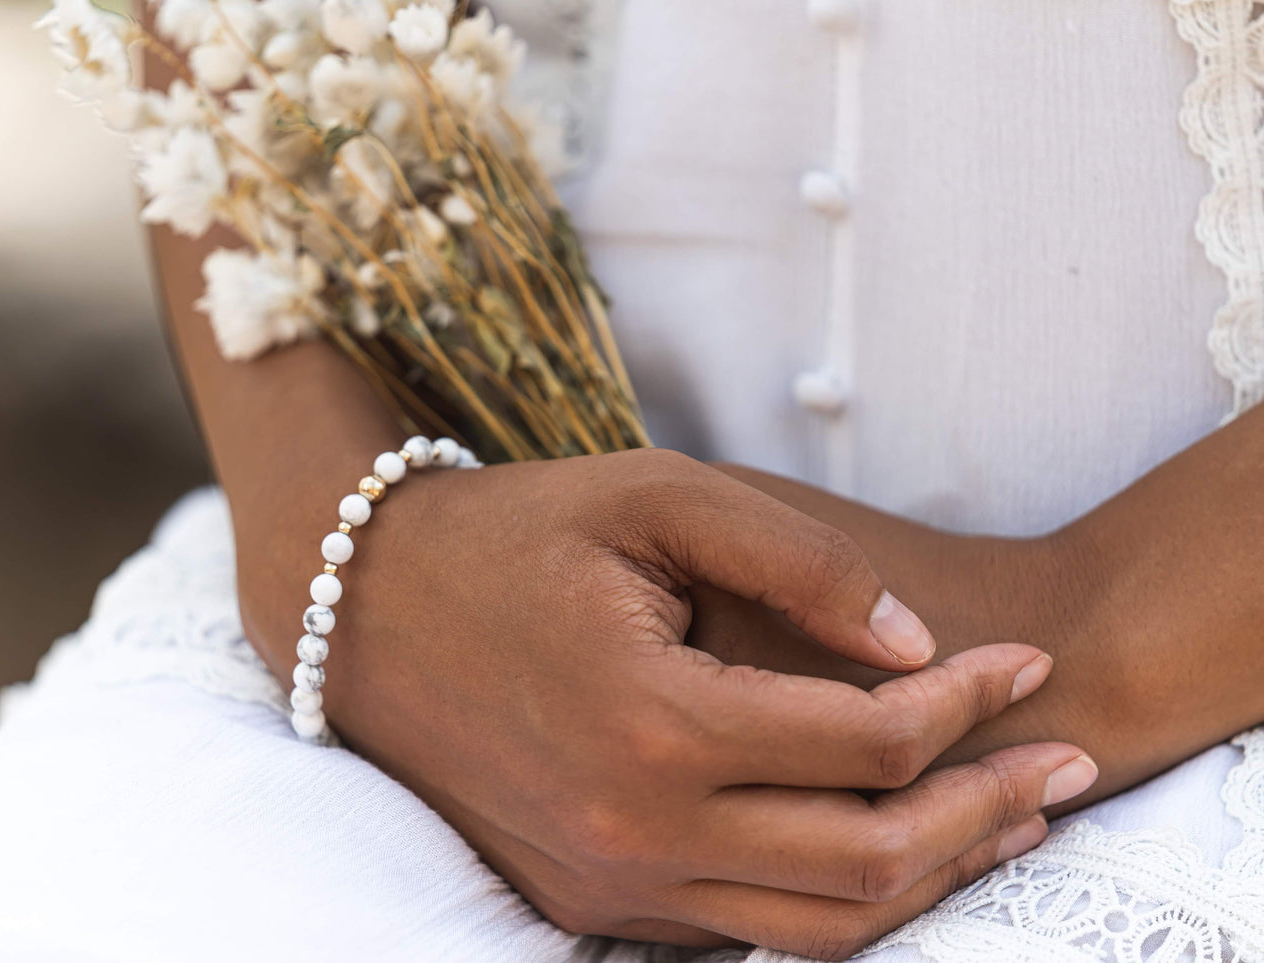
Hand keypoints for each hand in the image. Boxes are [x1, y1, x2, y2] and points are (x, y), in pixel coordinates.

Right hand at [238, 448, 1094, 956]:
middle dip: (987, 812)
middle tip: (1064, 766)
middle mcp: (633, 826)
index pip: (868, 744)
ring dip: (927, 879)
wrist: (361, 609)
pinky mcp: (582, 900)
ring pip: (815, 928)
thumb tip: (915, 643)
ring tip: (1004, 822)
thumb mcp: (658, 496)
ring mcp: (605, 881)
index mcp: (653, 718)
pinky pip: (741, 936)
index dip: (970, 703)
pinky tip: (881, 849)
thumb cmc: (514, 534)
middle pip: (866, 862)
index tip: (1021, 658)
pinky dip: (832, 903)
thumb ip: (801, 561)